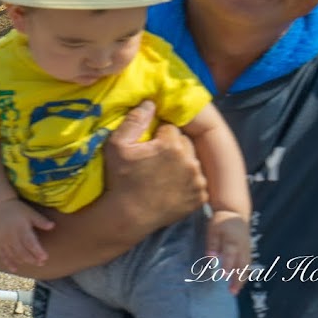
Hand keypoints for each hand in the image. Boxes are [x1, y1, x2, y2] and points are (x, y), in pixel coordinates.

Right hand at [0, 196, 53, 270]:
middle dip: (32, 258)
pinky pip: (2, 254)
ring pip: (13, 254)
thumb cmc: (17, 209)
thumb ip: (40, 220)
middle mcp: (10, 234)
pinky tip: (14, 269)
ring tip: (33, 263)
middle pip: (21, 251)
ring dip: (23, 261)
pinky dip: (8, 262)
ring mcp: (3, 239)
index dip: (37, 251)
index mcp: (20, 226)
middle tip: (41, 263)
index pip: (29, 242)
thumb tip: (53, 226)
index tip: (45, 257)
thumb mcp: (30, 212)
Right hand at [104, 101, 205, 231]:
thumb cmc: (120, 178)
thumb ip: (134, 120)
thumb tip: (150, 102)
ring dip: (182, 164)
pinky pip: (197, 181)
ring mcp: (197, 182)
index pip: (170, 128)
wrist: (128, 215)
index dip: (157, 136)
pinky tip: (171, 187)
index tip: (147, 146)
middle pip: (185, 143)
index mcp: (171, 145)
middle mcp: (190, 162)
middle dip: (173, 147)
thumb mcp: (117, 145)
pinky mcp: (200, 198)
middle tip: (155, 160)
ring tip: (163, 174)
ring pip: (192, 161)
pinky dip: (187, 182)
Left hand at [206, 208, 250, 294]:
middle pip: (241, 265)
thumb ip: (212, 243)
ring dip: (241, 279)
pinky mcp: (248, 251)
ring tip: (235, 290)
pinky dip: (244, 274)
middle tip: (232, 291)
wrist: (236, 213)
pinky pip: (247, 265)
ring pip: (246, 267)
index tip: (223, 276)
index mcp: (232, 240)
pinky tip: (239, 282)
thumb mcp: (213, 229)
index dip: (227, 265)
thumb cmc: (222, 221)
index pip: (230, 255)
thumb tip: (211, 258)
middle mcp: (242, 247)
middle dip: (237, 279)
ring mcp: (247, 249)